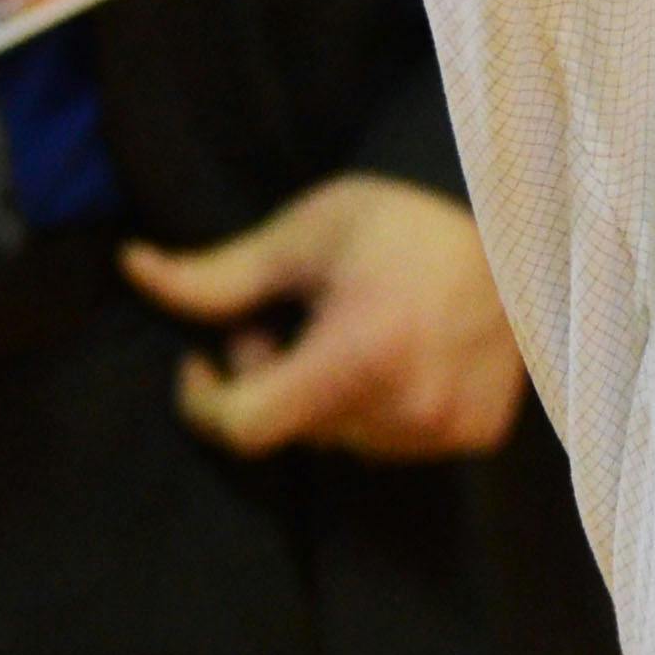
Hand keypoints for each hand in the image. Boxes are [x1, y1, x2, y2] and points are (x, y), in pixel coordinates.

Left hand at [123, 174, 528, 461]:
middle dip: (274, 378)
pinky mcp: (476, 433)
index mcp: (356, 358)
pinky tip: (405, 346)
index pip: (243, 426)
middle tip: (295, 316)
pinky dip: (383, 405)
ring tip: (355, 325)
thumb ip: (220, 273)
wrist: (521, 214)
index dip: (205, 397)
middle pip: (292, 428)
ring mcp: (444, 429)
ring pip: (343, 440)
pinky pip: (398, 440)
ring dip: (329, 396)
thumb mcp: (307, 234)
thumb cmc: (403, 216)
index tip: (204, 357)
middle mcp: (402, 409)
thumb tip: (132, 268)